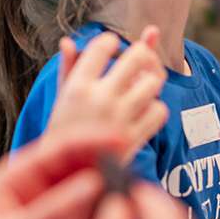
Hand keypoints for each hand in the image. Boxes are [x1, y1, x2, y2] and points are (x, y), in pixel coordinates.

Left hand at [0, 128, 132, 218]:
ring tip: (138, 218)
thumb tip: (94, 183)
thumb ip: (52, 214)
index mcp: (18, 181)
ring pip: (104, 207)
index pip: (61, 149)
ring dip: (122, 208)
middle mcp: (46, 198)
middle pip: (90, 173)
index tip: (121, 141)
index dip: (92, 141)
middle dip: (114, 175)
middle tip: (136, 186)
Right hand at [49, 27, 167, 156]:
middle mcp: (99, 99)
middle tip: (140, 54)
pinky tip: (145, 108)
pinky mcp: (134, 138)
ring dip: (151, 80)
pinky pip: (160, 111)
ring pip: (153, 82)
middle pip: (137, 57)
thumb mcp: (59, 100)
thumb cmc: (64, 133)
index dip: (110, 41)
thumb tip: (68, 41)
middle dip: (142, 51)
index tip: (113, 43)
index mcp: (77, 87)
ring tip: (143, 83)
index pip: (101, 47)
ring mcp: (119, 118)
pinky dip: (156, 108)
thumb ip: (67, 69)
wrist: (66, 177)